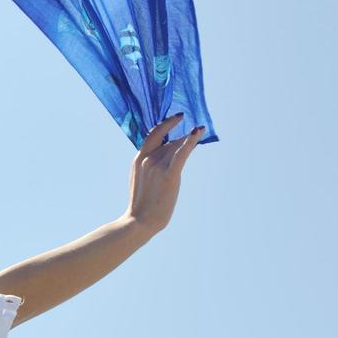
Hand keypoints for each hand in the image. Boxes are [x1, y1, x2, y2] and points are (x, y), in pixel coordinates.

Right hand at [125, 113, 203, 234]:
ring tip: (199, 134)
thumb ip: (151, 165)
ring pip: (177, 147)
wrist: (141, 220)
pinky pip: (182, 153)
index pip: (153, 135)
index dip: (166, 124)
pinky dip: (191, 141)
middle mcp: (147, 159)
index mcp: (138, 159)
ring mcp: (157, 166)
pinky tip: (199, 131)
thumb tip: (168, 155)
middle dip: (182, 140)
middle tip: (194, 136)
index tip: (177, 117)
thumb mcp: (142, 179)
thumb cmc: (143, 204)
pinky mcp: (169, 174)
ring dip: (189, 142)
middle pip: (169, 142)